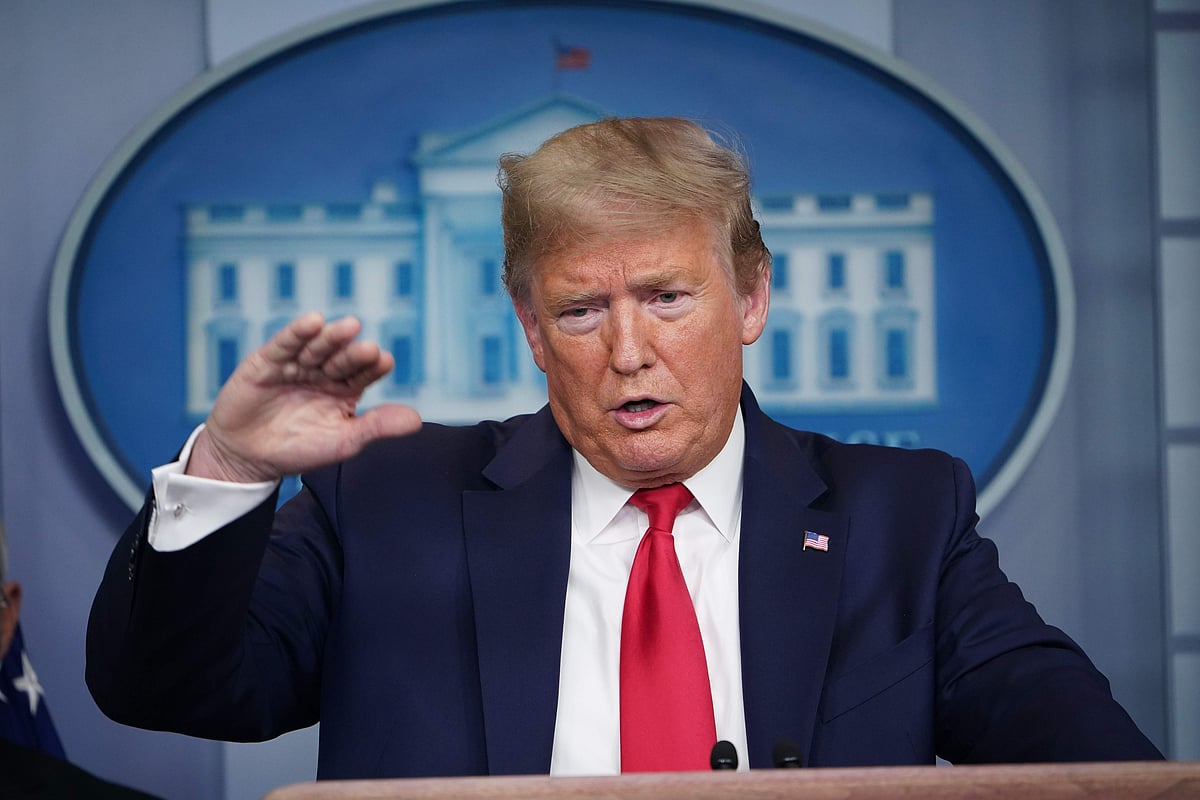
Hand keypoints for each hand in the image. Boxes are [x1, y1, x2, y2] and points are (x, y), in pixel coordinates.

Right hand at [187, 312, 421, 482]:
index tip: (385, 361)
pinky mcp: (267, 361)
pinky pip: (285, 344)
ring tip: (349, 327)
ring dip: (332, 337)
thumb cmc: (298, 450)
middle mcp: (323, 372)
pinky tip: (313, 322)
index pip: (363, 374)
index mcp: (345, 389)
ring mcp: (296, 364)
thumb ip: (376, 427)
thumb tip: (417, 420)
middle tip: (368, 349)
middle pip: (342, 358)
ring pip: (317, 347)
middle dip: (354, 353)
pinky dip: (297, 333)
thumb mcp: (342, 441)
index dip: (372, 367)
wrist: (246, 458)